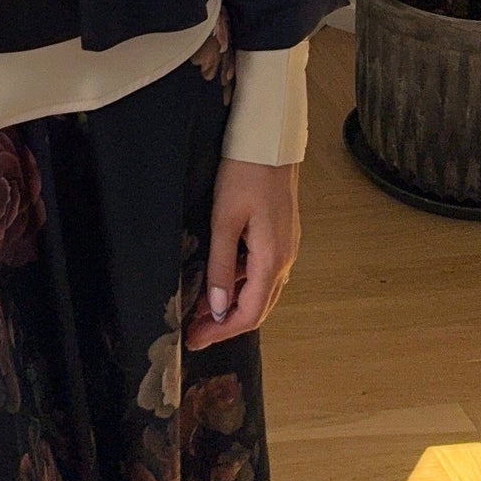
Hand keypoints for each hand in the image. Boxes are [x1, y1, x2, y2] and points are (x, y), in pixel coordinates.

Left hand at [183, 158, 299, 350]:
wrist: (270, 141)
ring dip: (233, 303)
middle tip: (195, 331)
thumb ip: (220, 264)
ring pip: (260, 289)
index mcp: (272, 260)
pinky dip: (241, 283)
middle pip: (258, 307)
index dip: (221, 331)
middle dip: (225, 323)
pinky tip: (220, 279)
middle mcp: (285, 259)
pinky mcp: (281, 234)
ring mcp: (285, 247)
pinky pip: (262, 271)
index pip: (249, 313)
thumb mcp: (225, 219)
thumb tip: (216, 307)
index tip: (195, 340)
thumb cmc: (245, 174)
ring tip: (201, 308)